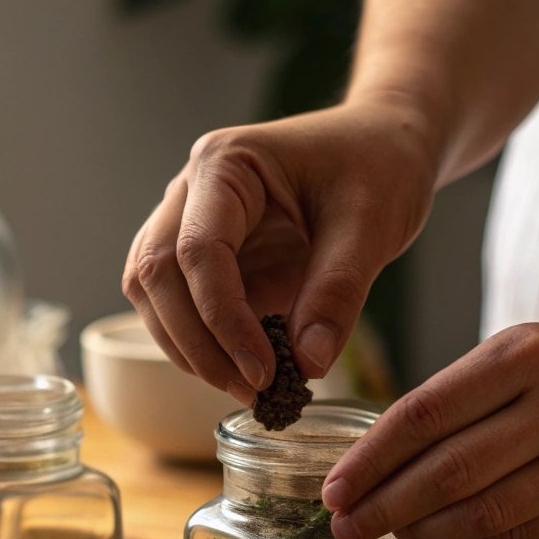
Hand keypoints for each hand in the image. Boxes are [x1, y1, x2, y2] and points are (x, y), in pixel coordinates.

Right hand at [121, 102, 438, 402]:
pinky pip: (182, 307)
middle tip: (250, 391)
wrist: (385, 147)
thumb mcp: (372, 224)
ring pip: (153, 295)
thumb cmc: (378, 165)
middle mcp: (192, 191)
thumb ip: (337, 291)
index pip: (197, 251)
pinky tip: (246, 372)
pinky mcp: (208, 258)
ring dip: (188, 349)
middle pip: (155, 275)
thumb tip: (307, 364)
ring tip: (247, 388)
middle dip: (195, 343)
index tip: (264, 372)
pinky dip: (204, 345)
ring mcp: (191, 223)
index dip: (222, 319)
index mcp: (225, 164)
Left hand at [321, 321, 538, 538]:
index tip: (331, 488)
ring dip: (420, 529)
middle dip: (383, 505)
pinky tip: (436, 537)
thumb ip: (453, 399)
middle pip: (448, 470)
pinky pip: (516, 534)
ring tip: (386, 531)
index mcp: (525, 354)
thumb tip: (371, 463)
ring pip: (481, 512)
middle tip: (342, 527)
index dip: (370, 459)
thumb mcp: (518, 354)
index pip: (424, 413)